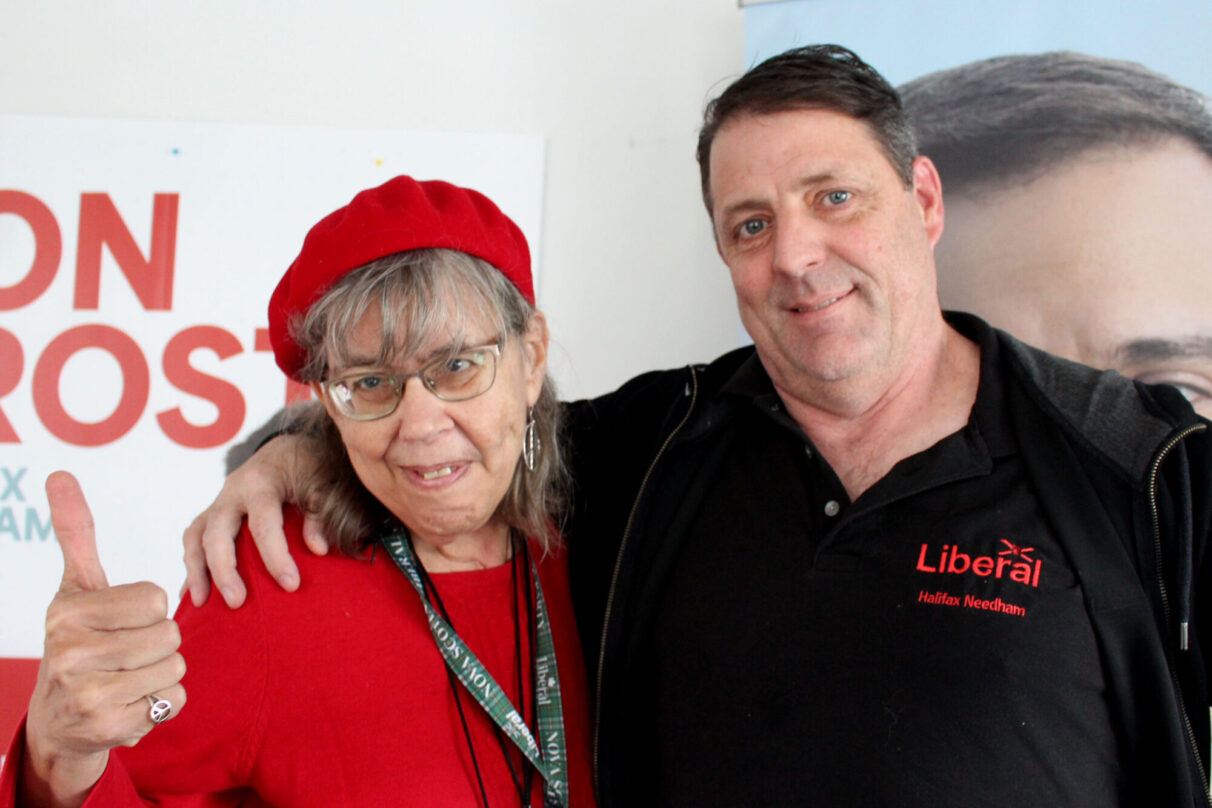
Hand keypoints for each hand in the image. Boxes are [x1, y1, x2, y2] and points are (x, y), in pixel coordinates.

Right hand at [22, 472, 185, 807]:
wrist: (58, 720)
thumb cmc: (78, 641)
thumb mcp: (75, 587)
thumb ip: (75, 532)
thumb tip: (60, 475)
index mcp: (69, 612)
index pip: (154, 599)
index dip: (148, 611)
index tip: (119, 623)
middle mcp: (72, 652)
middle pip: (169, 633)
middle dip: (158, 643)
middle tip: (126, 654)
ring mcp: (89, 693)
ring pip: (175, 666)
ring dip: (162, 673)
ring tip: (128, 677)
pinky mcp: (111, 728)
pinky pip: (174, 700)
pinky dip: (162, 703)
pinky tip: (131, 703)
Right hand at [181, 432, 328, 608]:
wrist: (287, 447)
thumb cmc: (308, 466)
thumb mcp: (321, 482)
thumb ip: (319, 514)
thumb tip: (317, 549)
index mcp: (261, 483)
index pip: (263, 524)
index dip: (276, 556)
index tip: (291, 585)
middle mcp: (232, 492)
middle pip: (217, 533)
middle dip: (224, 570)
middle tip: (237, 602)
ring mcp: (218, 502)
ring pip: (195, 536)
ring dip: (195, 571)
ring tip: (201, 603)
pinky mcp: (212, 513)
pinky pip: (193, 539)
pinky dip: (191, 566)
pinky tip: (190, 594)